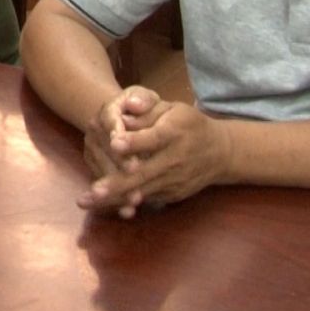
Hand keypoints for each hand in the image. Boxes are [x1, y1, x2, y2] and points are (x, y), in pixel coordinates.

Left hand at [78, 89, 230, 216]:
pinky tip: (103, 206)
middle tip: (95, 190)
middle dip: (118, 183)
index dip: (134, 142)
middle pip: (145, 173)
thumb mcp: (173, 108)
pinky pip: (147, 199)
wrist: (220, 153)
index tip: (114, 144)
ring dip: (115, 198)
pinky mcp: (173, 194)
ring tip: (89, 201)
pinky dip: (125, 203)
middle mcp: (176, 159)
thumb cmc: (189, 124)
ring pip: (142, 191)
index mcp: (175, 133)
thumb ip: (148, 107)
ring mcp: (175, 180)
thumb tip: (128, 104)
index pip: (153, 138)